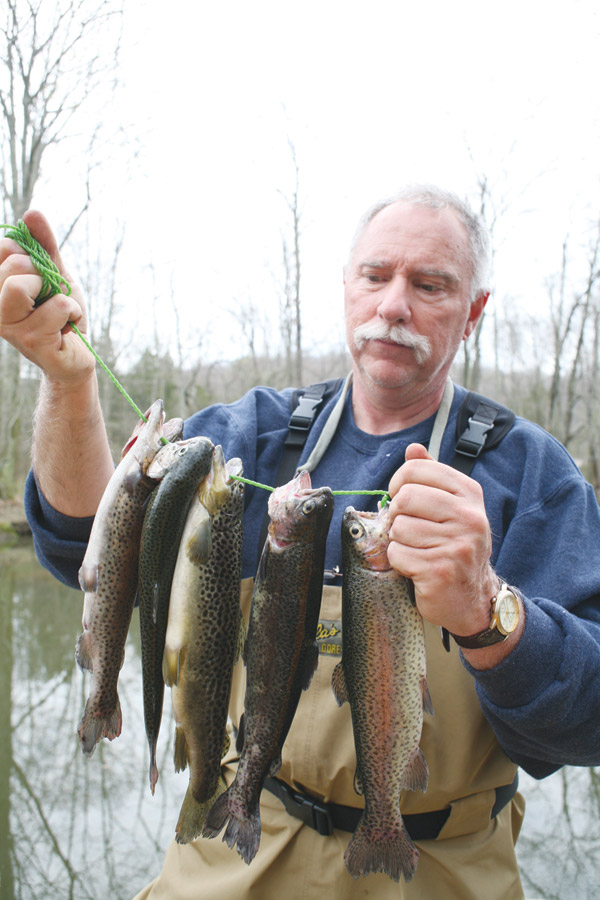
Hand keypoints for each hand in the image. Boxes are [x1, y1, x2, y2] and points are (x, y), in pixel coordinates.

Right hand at [0, 210, 93, 384]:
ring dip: (57, 293)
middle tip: (53, 296)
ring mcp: (9, 328)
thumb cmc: (62, 315)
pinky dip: (74, 311)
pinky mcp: (32, 343)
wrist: (78, 354)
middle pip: (13, 265)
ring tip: (61, 310)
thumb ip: (44, 246)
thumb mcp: (56, 273)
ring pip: (21, 287)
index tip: (40, 275)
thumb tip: (32, 213)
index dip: (30, 254)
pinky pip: (57, 307)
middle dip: (44, 274)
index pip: (5, 248)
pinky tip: (70, 327)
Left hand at [386, 442, 498, 635]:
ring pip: (398, 528)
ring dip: (399, 542)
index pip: (416, 469)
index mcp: (469, 493)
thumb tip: (413, 449)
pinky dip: (399, 562)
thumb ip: (432, 476)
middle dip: (397, 515)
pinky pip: (397, 555)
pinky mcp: (440, 570)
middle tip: (409, 529)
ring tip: (418, 550)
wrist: (474, 597)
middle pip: (404, 498)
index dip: (399, 484)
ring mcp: (457, 544)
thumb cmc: (455, 546)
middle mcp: (468, 517)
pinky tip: (417, 568)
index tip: (403, 499)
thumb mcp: (451, 506)